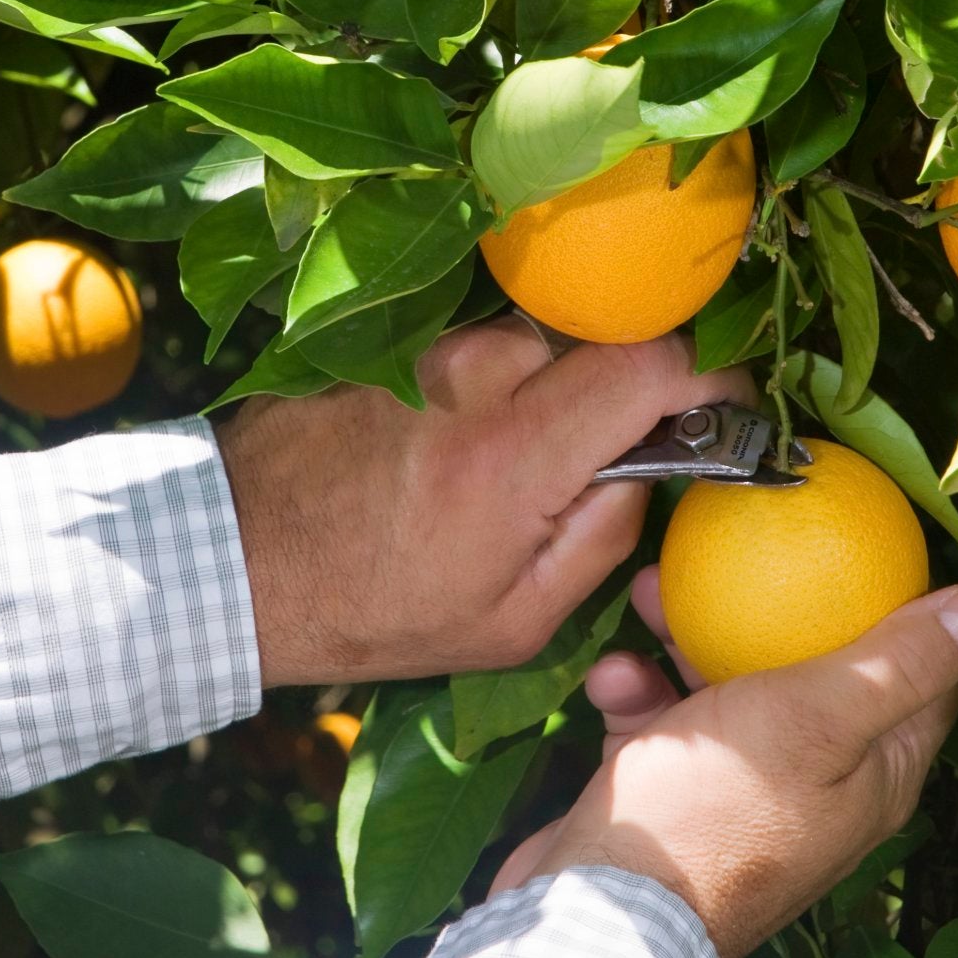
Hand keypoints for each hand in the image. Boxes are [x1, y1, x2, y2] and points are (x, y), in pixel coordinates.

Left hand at [214, 320, 750, 688]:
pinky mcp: (389, 334)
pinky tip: (459, 433)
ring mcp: (423, 344)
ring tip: (521, 448)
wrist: (235, 561)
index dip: (707, 376)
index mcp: (513, 453)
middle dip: (625, 385)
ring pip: (536, 335)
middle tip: (614, 446)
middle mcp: (471, 374)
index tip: (722, 406)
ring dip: (553, 379)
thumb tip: (647, 470)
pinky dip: (494, 374)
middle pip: (599, 338)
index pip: (649, 361)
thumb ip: (601, 539)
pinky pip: (475, 338)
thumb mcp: (510, 623)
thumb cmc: (373, 609)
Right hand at [488, 565, 957, 957]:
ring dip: (687, 639)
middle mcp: (816, 783)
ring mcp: (742, 789)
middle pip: (812, 669)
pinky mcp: (676, 793)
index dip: (906, 607)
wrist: (600, 905)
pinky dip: (640, 692)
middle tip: (738, 554)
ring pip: (728, 686)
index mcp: (872, 773)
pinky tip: (615, 676)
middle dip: (772, 606)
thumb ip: (898, 661)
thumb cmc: (714, 817)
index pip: (921, 678)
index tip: (874, 546)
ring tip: (653, 596)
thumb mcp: (816, 717)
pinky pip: (667, 721)